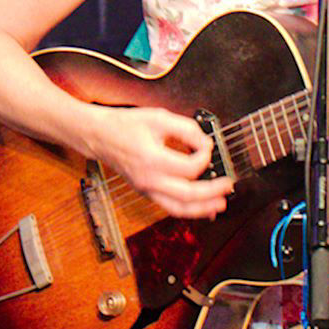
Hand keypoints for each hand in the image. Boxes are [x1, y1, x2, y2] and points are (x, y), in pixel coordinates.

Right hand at [86, 105, 233, 218]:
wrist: (99, 136)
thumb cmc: (125, 125)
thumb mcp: (159, 117)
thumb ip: (187, 129)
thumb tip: (206, 143)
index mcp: (152, 159)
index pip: (190, 167)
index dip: (205, 155)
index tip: (207, 145)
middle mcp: (149, 179)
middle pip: (188, 195)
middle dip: (213, 192)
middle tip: (228, 185)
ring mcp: (146, 189)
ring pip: (178, 209)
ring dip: (202, 209)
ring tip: (220, 205)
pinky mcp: (146, 192)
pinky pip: (170, 207)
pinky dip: (188, 210)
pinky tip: (203, 209)